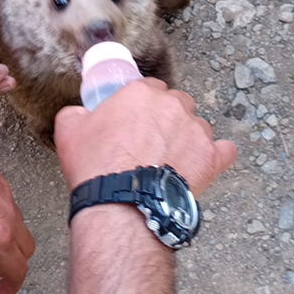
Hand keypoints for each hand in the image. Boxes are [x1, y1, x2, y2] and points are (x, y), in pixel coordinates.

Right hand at [54, 78, 236, 194]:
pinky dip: (216, 156)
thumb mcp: (69, 131)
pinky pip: (225, 150)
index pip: (149, 88)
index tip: (136, 120)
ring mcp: (196, 131)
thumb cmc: (96, 168)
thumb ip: (77, 113)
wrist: (120, 206)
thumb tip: (82, 114)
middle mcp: (173, 106)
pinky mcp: (211, 158)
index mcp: (140, 93)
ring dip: (188, 138)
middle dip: (167, 119)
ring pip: (199, 126)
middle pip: (177, 103)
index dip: (142, 105)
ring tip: (171, 161)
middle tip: (151, 142)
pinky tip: (203, 164)